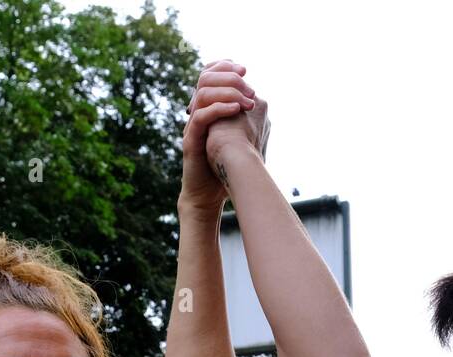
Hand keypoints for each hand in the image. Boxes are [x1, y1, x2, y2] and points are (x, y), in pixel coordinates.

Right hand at [179, 60, 262, 214]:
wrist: (208, 194)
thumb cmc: (225, 168)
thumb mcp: (238, 137)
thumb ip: (245, 119)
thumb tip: (261, 103)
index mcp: (207, 109)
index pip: (209, 75)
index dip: (224, 66)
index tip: (244, 69)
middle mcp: (198, 113)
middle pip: (205, 79)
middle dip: (229, 78)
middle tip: (249, 86)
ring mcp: (193, 127)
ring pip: (203, 94)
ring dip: (228, 92)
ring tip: (247, 101)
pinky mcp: (191, 141)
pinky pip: (202, 117)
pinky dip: (219, 110)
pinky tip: (237, 109)